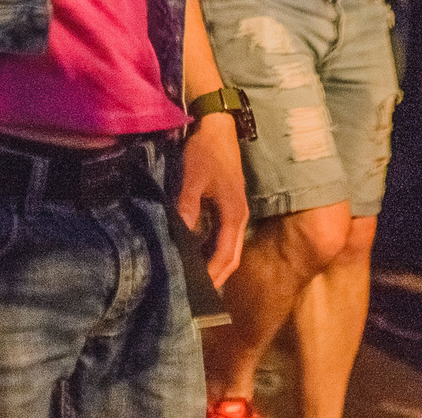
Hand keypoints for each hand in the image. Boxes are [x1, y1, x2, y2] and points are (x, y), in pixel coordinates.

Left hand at [176, 114, 248, 286]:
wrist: (216, 126)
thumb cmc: (205, 152)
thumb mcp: (193, 179)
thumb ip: (188, 207)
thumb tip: (181, 236)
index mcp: (234, 214)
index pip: (226, 255)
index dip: (213, 275)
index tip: (199, 292)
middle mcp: (239, 216)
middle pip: (231, 257)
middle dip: (217, 276)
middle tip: (198, 295)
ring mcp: (236, 210)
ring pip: (229, 247)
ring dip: (216, 265)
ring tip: (197, 279)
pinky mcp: (230, 204)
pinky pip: (224, 236)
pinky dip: (214, 250)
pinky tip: (198, 253)